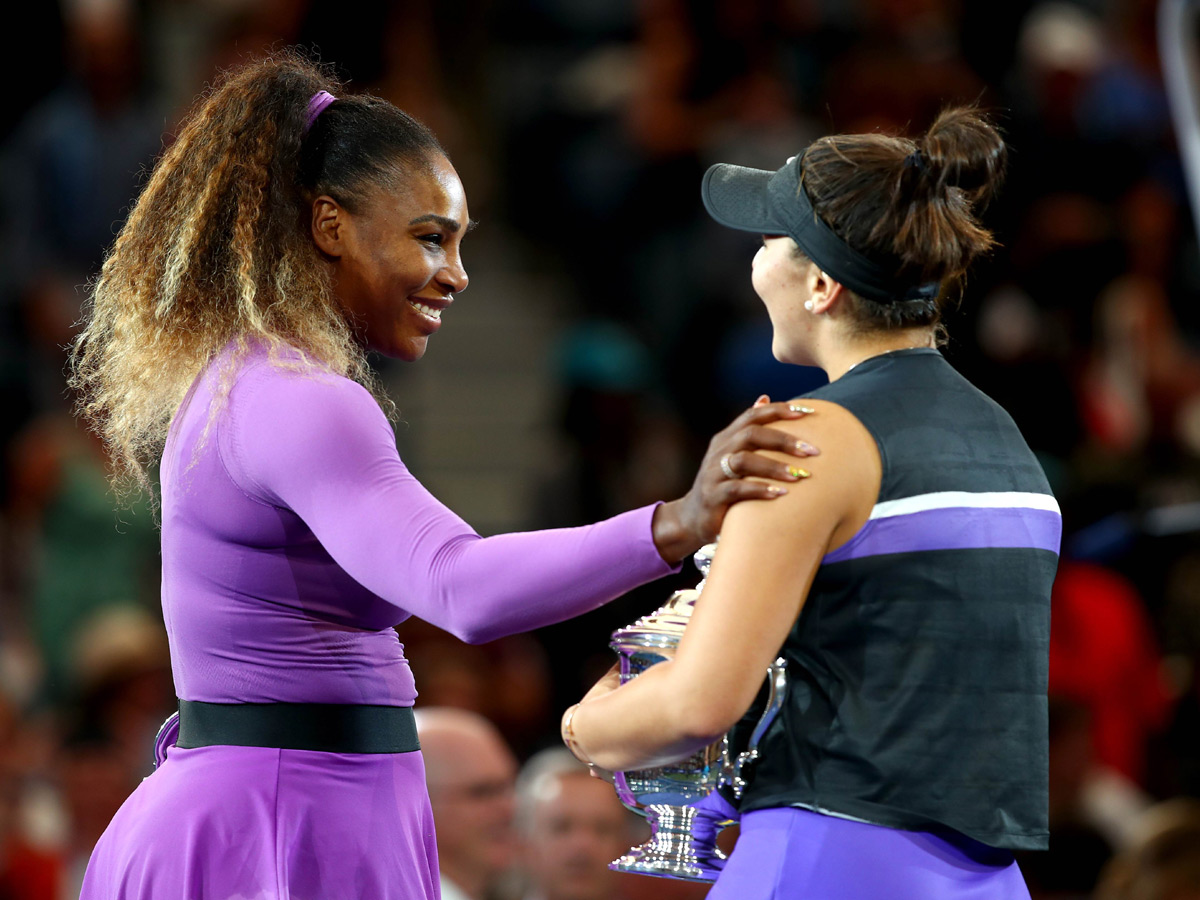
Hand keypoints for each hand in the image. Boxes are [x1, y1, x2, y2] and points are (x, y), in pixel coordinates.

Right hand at [652, 395, 817, 561]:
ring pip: (743, 461)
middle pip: (750, 434)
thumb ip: (749, 430)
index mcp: (726, 438)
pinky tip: (779, 494)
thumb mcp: (734, 454)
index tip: (807, 412)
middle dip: (783, 440)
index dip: (778, 410)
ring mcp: (713, 473)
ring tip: (798, 476)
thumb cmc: (723, 484)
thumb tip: (765, 398)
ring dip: (774, 467)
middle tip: (812, 450)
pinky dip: (758, 490)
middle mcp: (719, 451)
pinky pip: (736, 489)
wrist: (692, 518)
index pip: (752, 416)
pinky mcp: (712, 496)